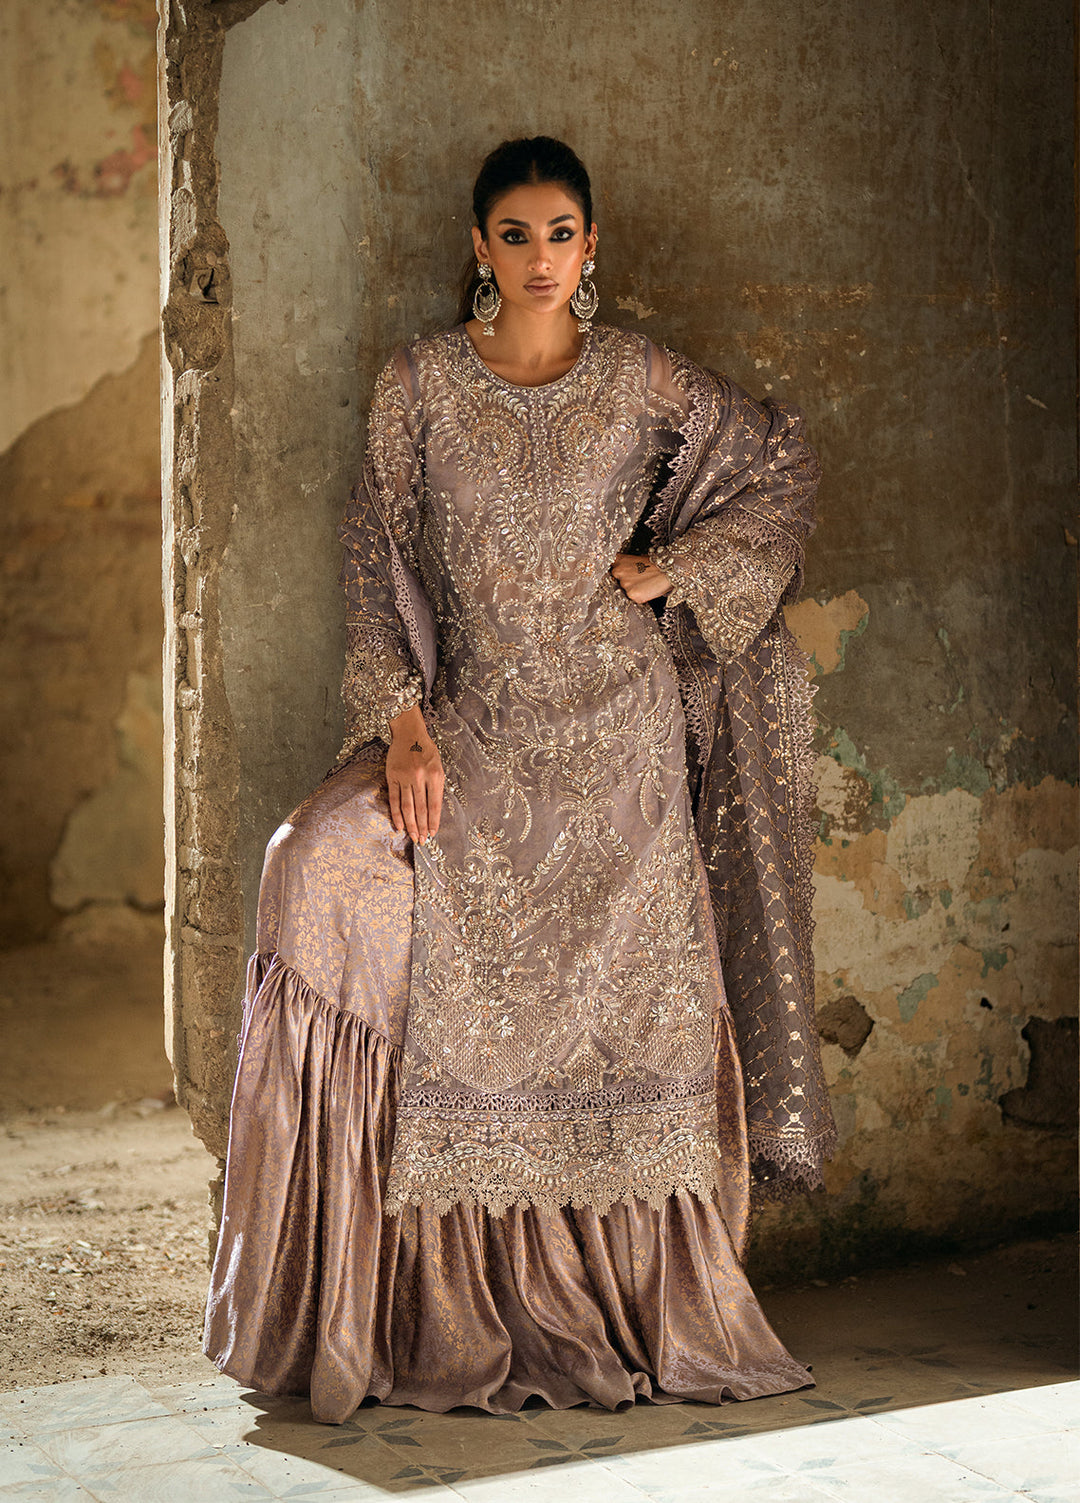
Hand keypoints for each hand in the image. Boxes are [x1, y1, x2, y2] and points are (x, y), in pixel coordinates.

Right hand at [385, 703, 443, 844]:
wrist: (409, 734)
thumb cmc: (426, 751)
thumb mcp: (438, 766)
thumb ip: (437, 786)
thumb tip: (434, 811)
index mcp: (435, 775)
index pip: (435, 804)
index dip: (433, 821)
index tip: (433, 833)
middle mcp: (420, 778)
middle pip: (421, 809)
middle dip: (422, 827)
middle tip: (422, 840)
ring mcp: (405, 778)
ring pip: (408, 807)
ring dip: (410, 824)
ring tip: (413, 836)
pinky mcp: (392, 777)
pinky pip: (394, 800)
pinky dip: (396, 814)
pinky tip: (399, 825)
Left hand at [610, 552, 672, 603]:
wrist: (668, 569)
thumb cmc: (656, 564)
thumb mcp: (637, 559)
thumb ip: (625, 566)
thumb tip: (621, 574)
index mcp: (618, 561)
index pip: (605, 568)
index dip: (609, 572)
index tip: (611, 574)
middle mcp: (617, 572)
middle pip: (616, 582)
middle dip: (625, 583)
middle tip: (639, 580)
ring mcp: (624, 584)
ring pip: (625, 591)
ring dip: (633, 590)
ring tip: (646, 583)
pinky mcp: (632, 594)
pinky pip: (634, 599)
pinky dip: (641, 597)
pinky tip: (648, 589)